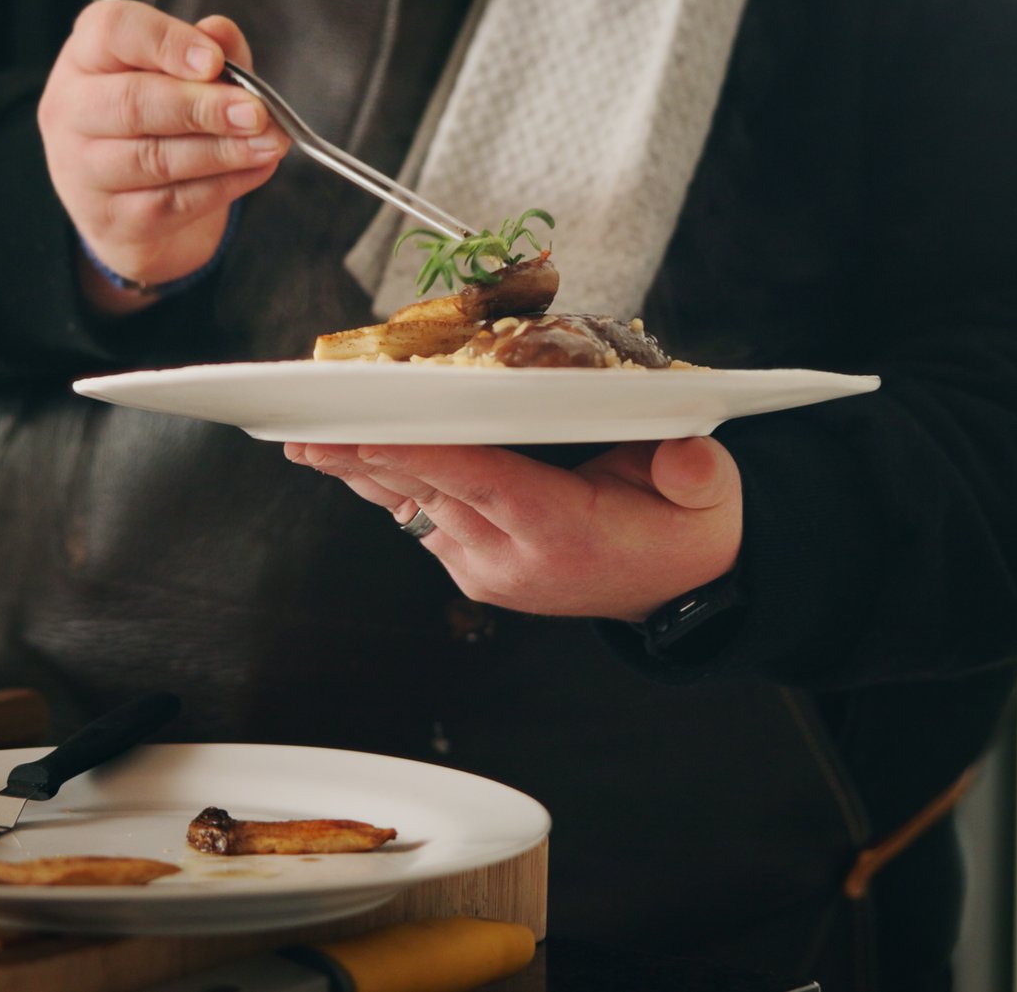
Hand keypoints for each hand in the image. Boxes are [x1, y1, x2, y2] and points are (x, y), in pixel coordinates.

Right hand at [40, 0, 284, 313]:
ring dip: (222, 151)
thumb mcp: (186, 72)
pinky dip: (223, 185)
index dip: (166, 42)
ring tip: (270, 143)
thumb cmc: (163, 116)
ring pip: (154, 158)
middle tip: (255, 113)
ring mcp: (83, 168)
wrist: (133, 203)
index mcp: (87, 54)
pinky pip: (171, 202)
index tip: (214, 61)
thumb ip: (209, 48)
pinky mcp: (110, 218)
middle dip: (202, 107)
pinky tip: (257, 168)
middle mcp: (71, 107)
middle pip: (132, 102)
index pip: (113, 31)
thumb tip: (221, 32)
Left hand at [284, 438, 742, 621]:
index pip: (481, 483)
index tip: (369, 432)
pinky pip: (420, 516)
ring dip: (360, 471)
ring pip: (413, 506)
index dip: (423, 455)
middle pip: (429, 491)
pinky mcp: (474, 565)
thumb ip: (696, 474)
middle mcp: (512, 557)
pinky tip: (349, 455)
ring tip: (307, 440)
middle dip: (366, 456)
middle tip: (311, 427)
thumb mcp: (709, 493)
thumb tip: (687, 458)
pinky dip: (387, 480)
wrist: (679, 589)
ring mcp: (486, 566)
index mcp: (562, 533)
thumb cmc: (684, 526)